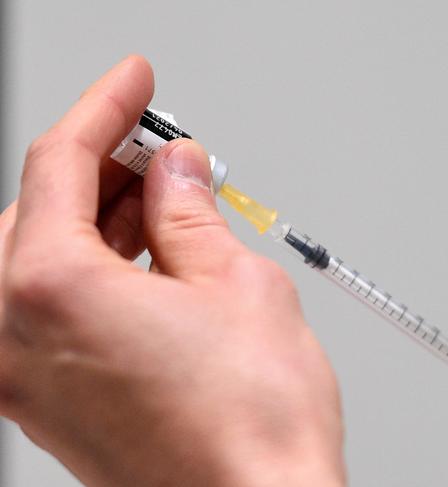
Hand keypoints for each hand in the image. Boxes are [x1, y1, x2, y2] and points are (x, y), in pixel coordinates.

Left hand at [0, 56, 344, 486]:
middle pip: (41, 212)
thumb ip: (192, 213)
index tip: (134, 84)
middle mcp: (18, 340)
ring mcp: (30, 378)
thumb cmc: (256, 424)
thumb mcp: (238, 283)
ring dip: (102, 218)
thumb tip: (179, 171)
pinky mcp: (56, 404)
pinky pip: (57, 308)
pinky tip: (151, 255)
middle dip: (103, 168)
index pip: (62, 164)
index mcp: (52, 293)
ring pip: (45, 261)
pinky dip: (98, 269)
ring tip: (166, 198)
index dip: (107, 110)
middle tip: (159, 149)